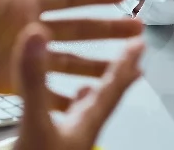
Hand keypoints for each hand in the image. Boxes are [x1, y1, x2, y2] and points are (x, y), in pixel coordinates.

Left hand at [0, 0, 143, 105]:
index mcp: (21, 2)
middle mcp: (28, 29)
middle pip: (79, 29)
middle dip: (109, 30)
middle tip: (138, 31)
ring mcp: (22, 57)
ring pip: (70, 62)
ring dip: (97, 64)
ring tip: (125, 69)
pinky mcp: (11, 81)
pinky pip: (45, 90)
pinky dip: (67, 97)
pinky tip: (87, 102)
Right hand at [12, 24, 143, 149]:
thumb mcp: (33, 121)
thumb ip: (34, 80)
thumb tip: (36, 35)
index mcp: (84, 122)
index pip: (112, 87)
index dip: (126, 63)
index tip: (140, 43)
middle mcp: (80, 130)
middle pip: (105, 98)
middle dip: (117, 75)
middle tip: (131, 56)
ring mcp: (68, 141)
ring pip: (86, 110)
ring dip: (92, 91)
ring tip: (94, 79)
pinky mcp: (51, 147)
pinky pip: (65, 120)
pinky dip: (66, 106)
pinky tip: (61, 109)